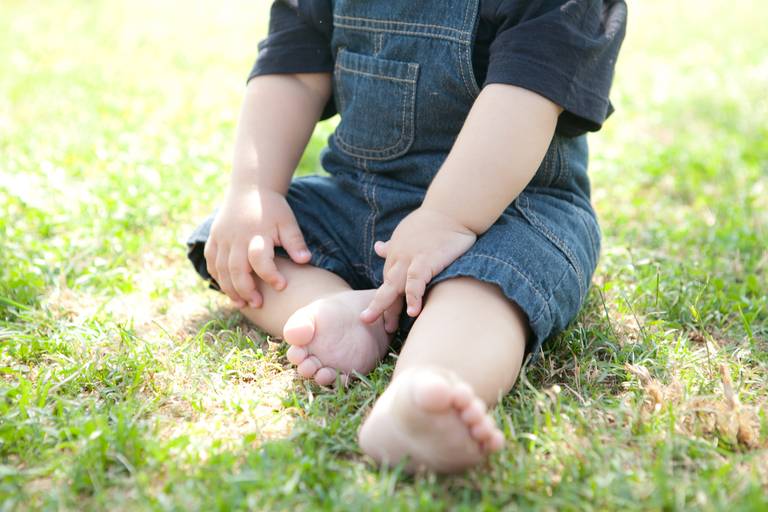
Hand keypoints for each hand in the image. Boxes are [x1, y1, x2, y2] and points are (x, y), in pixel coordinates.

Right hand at [204, 187, 310, 307]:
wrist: (250, 187)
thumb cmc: (273, 208)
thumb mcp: (288, 221)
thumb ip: (295, 241)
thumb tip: (305, 260)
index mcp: (256, 233)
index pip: (260, 259)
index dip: (271, 275)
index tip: (282, 286)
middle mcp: (236, 237)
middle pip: (236, 269)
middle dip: (245, 290)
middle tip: (257, 304)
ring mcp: (222, 237)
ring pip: (221, 268)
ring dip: (229, 288)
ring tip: (241, 303)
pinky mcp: (214, 237)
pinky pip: (211, 260)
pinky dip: (216, 276)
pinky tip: (226, 287)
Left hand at [360, 207, 475, 323]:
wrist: (451, 208)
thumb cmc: (432, 220)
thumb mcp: (406, 232)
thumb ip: (392, 244)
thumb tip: (378, 248)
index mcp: (395, 253)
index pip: (387, 280)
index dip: (383, 298)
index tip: (379, 315)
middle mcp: (399, 257)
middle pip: (386, 286)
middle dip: (377, 306)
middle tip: (368, 321)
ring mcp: (410, 259)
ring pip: (394, 286)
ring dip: (389, 307)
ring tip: (389, 327)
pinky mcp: (426, 260)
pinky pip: (416, 281)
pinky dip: (413, 296)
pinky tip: (414, 312)